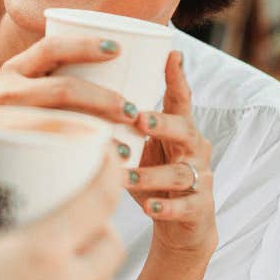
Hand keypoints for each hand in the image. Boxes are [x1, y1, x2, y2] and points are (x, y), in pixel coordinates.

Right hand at [0, 34, 134, 191]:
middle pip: (64, 90)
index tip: (117, 49)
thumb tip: (116, 79)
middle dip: (104, 100)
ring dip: (99, 132)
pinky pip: (49, 153)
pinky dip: (81, 159)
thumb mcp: (22, 93)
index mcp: (16, 69)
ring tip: (125, 146)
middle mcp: (8, 90)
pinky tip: (103, 168)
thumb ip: (54, 83)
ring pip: (60, 123)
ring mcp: (5, 121)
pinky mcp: (5, 151)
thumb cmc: (6, 125)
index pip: (52, 47)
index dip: (85, 44)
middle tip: (133, 111)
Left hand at [129, 51, 216, 255]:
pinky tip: (149, 207)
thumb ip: (123, 125)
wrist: (181, 226)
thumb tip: (79, 96)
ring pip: (181, 172)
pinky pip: (186, 206)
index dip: (177, 77)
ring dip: (151, 174)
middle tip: (138, 120)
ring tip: (126, 176)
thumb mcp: (140, 147)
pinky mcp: (200, 208)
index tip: (171, 53)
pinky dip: (167, 206)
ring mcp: (200, 178)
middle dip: (162, 123)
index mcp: (179, 130)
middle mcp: (194, 149)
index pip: (180, 99)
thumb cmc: (153, 177)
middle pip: (185, 130)